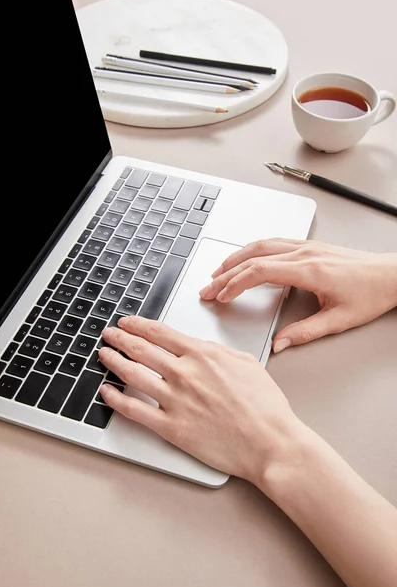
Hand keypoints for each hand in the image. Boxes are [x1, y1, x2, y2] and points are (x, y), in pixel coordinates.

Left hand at [98, 315, 302, 483]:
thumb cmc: (264, 406)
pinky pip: (134, 410)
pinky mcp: (170, 427)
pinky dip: (116, 400)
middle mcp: (184, 373)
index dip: (138, 325)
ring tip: (103, 354)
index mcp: (202, 355)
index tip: (126, 322)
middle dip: (120, 338)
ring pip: (132, 374)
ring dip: (113, 361)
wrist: (270, 442)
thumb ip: (217, 351)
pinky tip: (107, 392)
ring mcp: (174, 400)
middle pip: (141, 349)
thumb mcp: (245, 363)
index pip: (159, 333)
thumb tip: (199, 347)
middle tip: (109, 334)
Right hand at [199, 238, 396, 351]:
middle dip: (226, 273)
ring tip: (218, 272)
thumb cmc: (371, 293)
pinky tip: (245, 258)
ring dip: (235, 258)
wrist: (391, 274)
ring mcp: (306, 246)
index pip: (259, 271)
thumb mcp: (339, 320)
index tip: (222, 296)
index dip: (236, 284)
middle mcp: (304, 253)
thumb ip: (305, 332)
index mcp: (309, 270)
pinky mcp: (309, 246)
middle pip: (253, 257)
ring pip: (260, 245)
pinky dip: (252, 250)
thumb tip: (279, 344)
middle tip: (208, 287)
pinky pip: (273, 242)